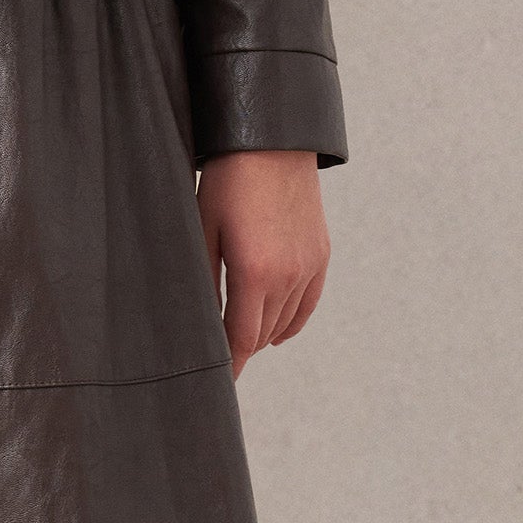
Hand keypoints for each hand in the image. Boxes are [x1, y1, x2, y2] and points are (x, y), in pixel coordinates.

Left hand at [197, 149, 328, 372]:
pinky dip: (291, 322)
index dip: (230, 363)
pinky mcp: (321, 254)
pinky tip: (276, 330)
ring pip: (285, 322)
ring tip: (240, 340)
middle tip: (219, 358)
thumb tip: (201, 321)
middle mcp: (289, 276)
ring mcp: (309, 266)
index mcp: (255, 273)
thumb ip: (205, 280)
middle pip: (263, 334)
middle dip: (241, 348)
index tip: (219, 381)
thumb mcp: (204, 229)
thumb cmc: (229, 179)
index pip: (242, 338)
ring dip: (263, 333)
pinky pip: (308, 304)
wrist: (274, 141)